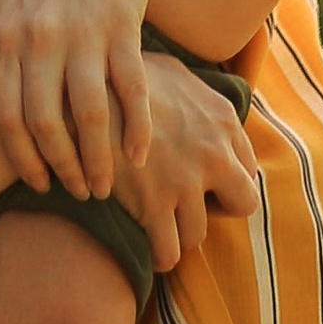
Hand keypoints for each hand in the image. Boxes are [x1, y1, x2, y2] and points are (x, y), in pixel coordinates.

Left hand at [0, 0, 158, 198]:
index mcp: (7, 33)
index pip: (7, 113)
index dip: (21, 156)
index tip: (37, 183)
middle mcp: (40, 37)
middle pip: (47, 124)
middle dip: (62, 168)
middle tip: (77, 193)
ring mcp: (84, 34)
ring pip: (90, 116)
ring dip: (99, 160)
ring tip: (105, 186)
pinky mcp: (123, 28)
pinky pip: (131, 91)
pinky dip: (136, 128)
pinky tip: (138, 154)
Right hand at [111, 60, 259, 273]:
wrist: (75, 93)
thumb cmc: (117, 76)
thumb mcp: (168, 69)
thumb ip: (195, 90)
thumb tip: (202, 102)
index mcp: (221, 117)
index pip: (247, 165)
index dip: (223, 178)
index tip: (200, 180)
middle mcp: (213, 152)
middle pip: (242, 203)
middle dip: (216, 208)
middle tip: (187, 204)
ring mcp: (185, 181)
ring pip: (198, 232)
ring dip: (180, 231)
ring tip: (158, 224)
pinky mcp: (153, 205)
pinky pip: (169, 251)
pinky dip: (160, 254)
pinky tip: (146, 246)